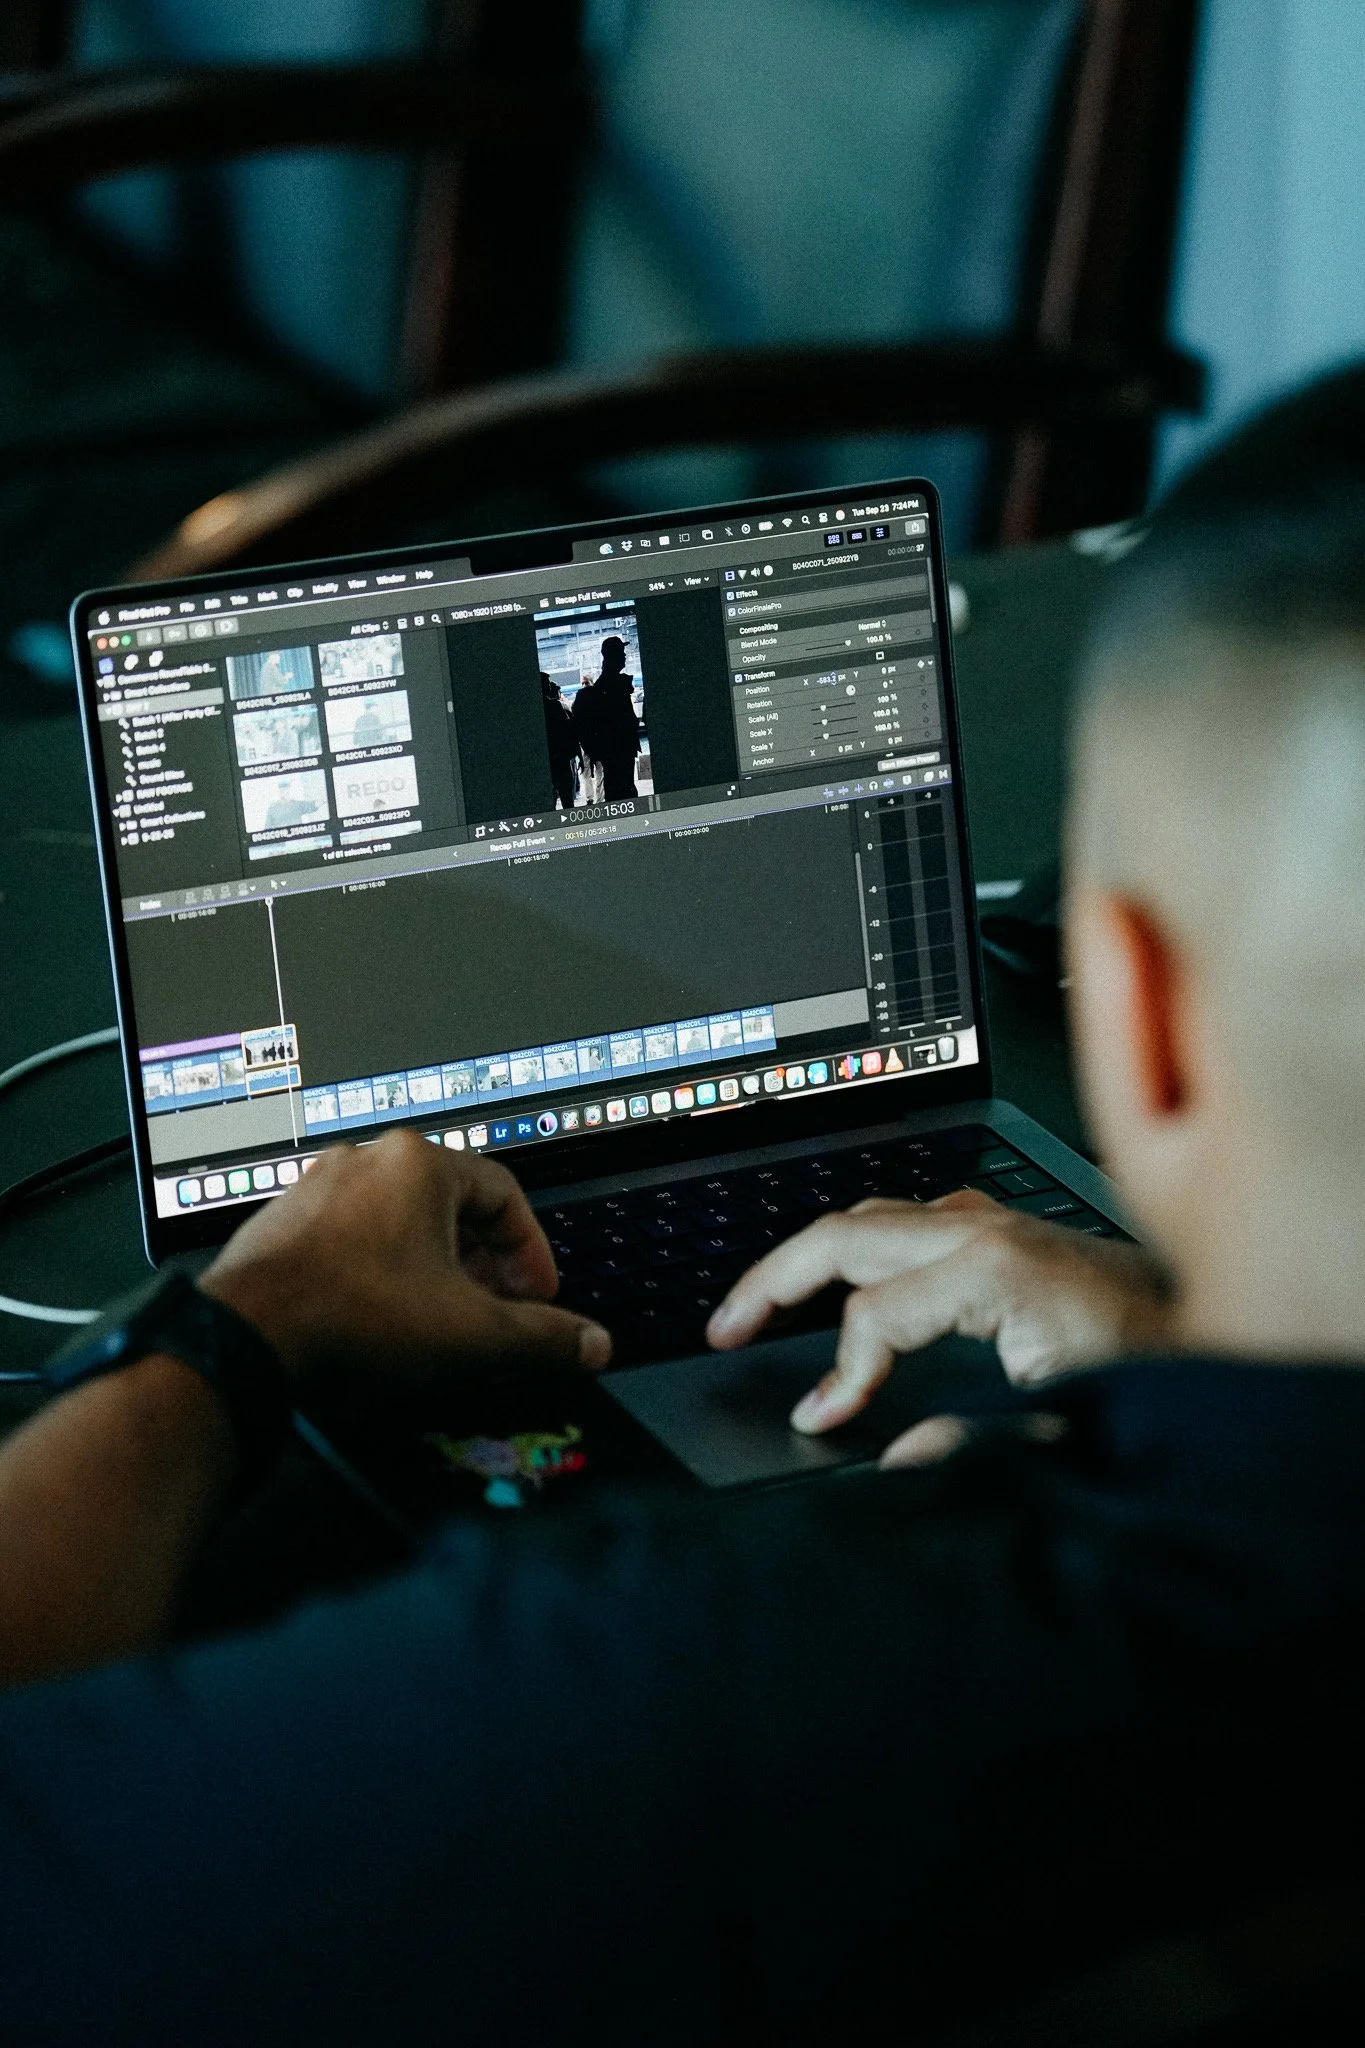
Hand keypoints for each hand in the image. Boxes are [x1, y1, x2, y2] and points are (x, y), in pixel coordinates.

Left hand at [200, 1132, 610, 1398]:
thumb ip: (542, 1338)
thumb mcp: (472, 1333)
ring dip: (428, 1264)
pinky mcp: (281, 1226)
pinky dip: (376, 1270)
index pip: (504, 1194)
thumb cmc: (354, 1319)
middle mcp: (365, 1163)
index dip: (531, 1252)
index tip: (536, 1295)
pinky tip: (376, 1318)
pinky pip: (348, 1238)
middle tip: (494, 1308)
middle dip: (481, 1261)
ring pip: (396, 1220)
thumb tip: (591, 1344)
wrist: (248, 1340)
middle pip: (449, 1204)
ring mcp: (316, 1190)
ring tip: (437, 1316)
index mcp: (418, 1166)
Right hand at [706, 1189, 1169, 1437]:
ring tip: (760, 1303)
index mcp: (988, 1267)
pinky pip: (899, 1221)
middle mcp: (979, 1226)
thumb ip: (969, 1441)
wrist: (1208, 1323)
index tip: (819, 1420)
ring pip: (865, 1219)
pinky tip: (838, 1283)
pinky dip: (851, 1250)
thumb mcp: (1060, 1412)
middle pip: (843, 1236)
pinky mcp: (995, 1225)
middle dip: (773, 1279)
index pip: (872, 1316)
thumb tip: (895, 1461)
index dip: (838, 1376)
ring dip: (806, 1258)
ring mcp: (985, 1217)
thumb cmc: (1151, 1359)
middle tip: (725, 1326)